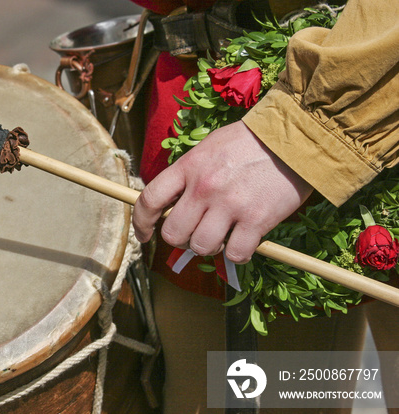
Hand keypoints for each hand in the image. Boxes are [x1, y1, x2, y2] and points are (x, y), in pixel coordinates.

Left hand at [132, 121, 312, 262]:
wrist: (295, 137)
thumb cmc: (249, 142)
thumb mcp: (208, 149)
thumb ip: (187, 176)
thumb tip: (172, 205)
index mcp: (188, 167)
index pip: (149, 200)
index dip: (141, 223)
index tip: (144, 234)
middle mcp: (204, 188)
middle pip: (172, 233)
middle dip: (179, 239)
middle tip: (193, 233)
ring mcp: (229, 205)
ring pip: (201, 247)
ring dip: (209, 247)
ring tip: (222, 234)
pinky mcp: (256, 221)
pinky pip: (235, 254)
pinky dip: (238, 254)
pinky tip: (244, 240)